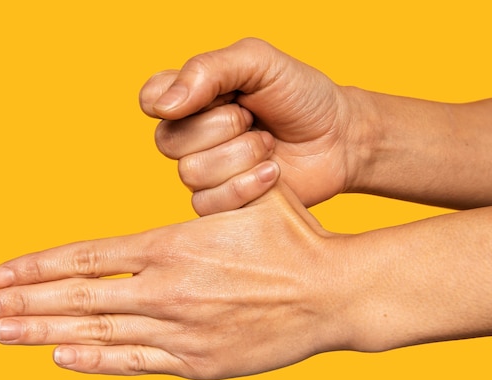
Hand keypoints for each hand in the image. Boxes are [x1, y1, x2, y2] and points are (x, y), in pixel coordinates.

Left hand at [0, 188, 352, 379]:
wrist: (334, 292)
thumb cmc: (291, 238)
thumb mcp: (245, 199)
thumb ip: (201, 199)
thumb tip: (183, 178)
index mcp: (172, 246)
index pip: (87, 257)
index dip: (39, 266)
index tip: (1, 273)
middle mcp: (167, 290)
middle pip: (78, 298)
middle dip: (22, 303)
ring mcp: (181, 330)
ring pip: (97, 333)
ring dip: (43, 333)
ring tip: (0, 333)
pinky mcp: (199, 362)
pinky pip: (135, 363)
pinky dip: (95, 361)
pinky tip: (61, 358)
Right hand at [140, 38, 365, 214]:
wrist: (340, 139)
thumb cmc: (300, 96)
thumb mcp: (259, 62)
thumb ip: (208, 70)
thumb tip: (163, 105)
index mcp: (192, 96)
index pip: (150, 99)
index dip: (173, 101)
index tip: (221, 94)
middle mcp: (190, 134)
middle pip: (168, 140)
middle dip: (224, 127)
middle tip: (255, 119)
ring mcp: (204, 171)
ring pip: (190, 173)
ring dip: (241, 157)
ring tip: (269, 146)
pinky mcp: (221, 203)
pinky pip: (208, 204)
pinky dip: (247, 187)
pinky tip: (272, 174)